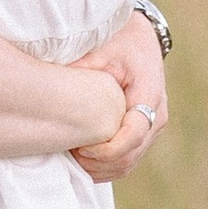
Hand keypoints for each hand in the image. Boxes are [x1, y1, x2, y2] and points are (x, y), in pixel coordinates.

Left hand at [71, 14, 166, 181]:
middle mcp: (156, 116)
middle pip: (128, 157)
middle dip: (96, 162)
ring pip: (127, 165)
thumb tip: (51, 88)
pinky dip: (103, 167)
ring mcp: (152, 128)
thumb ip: (80, 69)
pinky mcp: (144, 135)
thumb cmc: (118, 42)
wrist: (139, 40)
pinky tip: (81, 157)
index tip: (79, 146)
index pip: (132, 137)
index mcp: (149, 95)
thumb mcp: (99, 48)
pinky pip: (126, 161)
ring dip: (98, 168)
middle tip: (68, 151)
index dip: (105, 150)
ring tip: (72, 154)